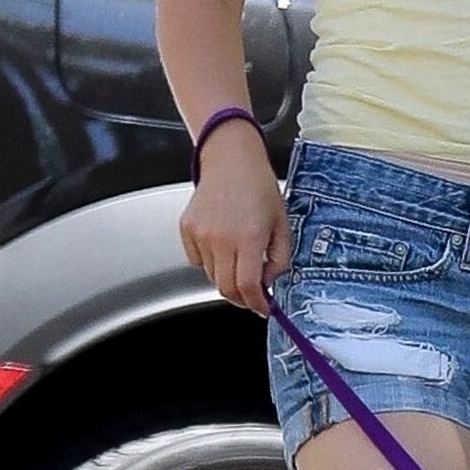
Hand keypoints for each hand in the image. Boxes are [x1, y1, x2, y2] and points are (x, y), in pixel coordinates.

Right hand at [179, 126, 290, 316]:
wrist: (231, 160)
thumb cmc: (258, 187)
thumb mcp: (283, 224)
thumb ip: (280, 258)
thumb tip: (269, 282)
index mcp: (249, 237)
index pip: (248, 287)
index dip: (257, 304)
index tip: (263, 308)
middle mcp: (222, 238)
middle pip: (226, 288)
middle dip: (241, 298)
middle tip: (253, 295)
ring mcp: (201, 234)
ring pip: (212, 276)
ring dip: (227, 277)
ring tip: (240, 259)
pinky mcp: (186, 229)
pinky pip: (197, 261)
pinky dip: (210, 262)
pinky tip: (223, 244)